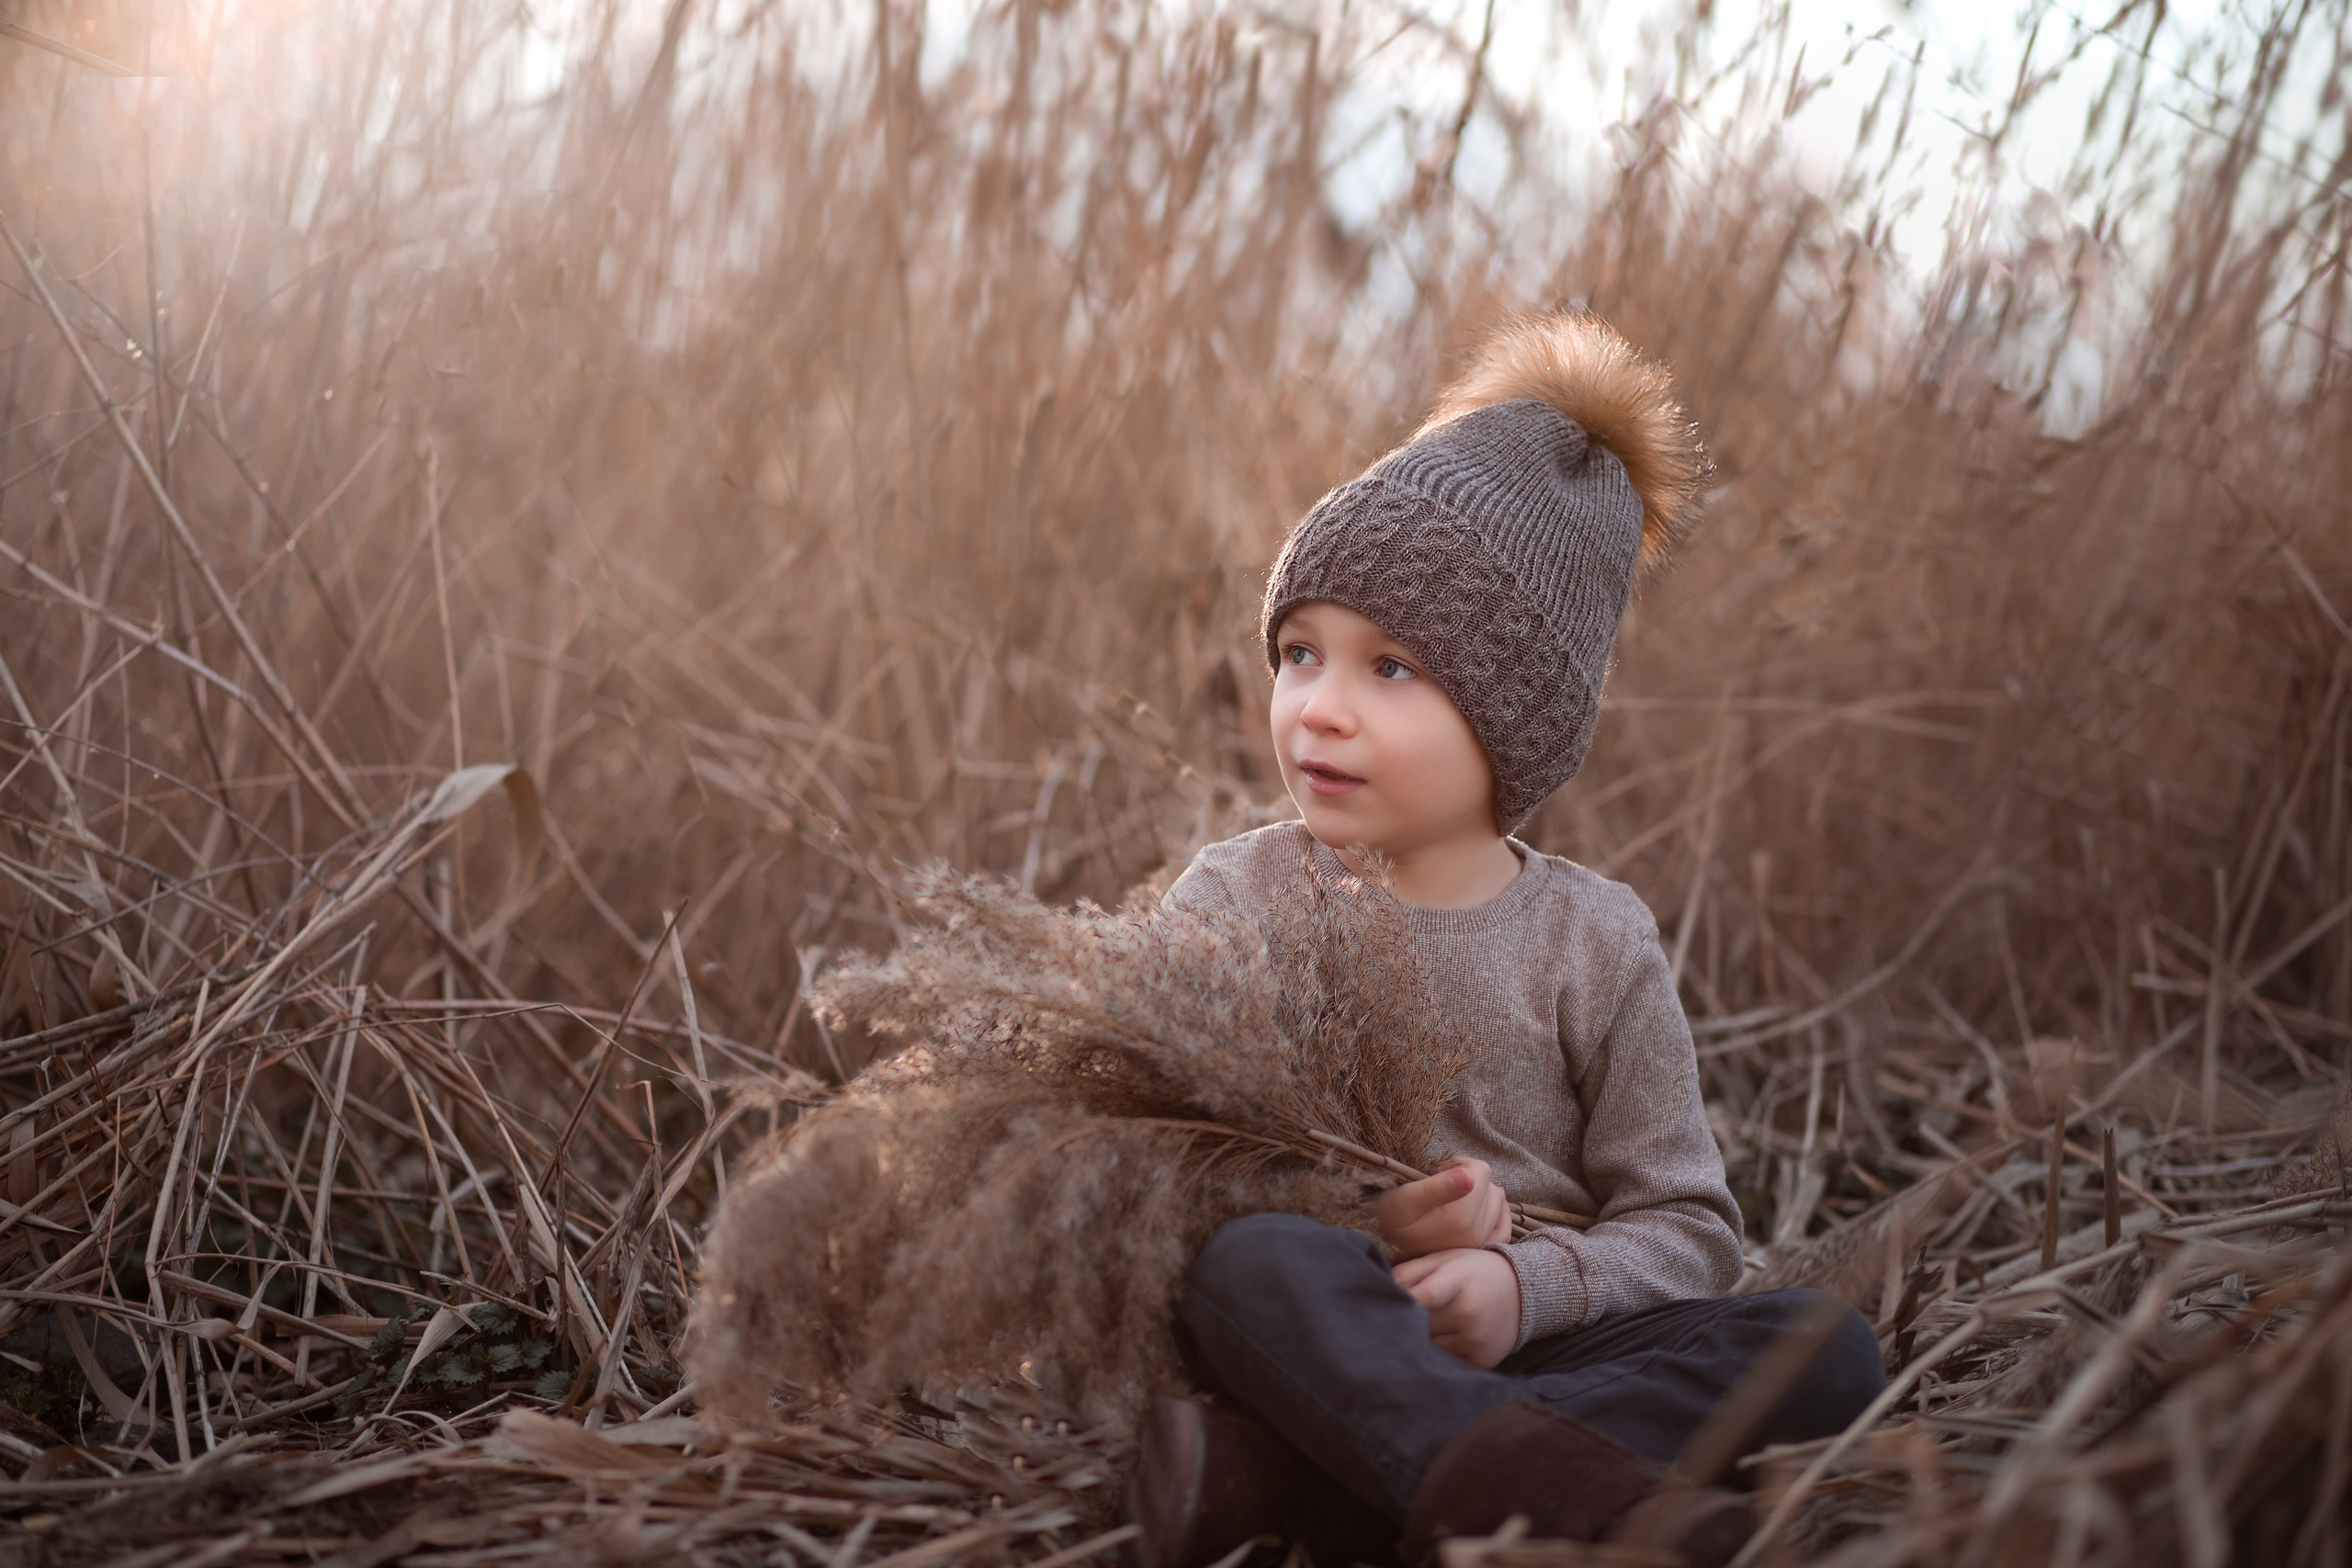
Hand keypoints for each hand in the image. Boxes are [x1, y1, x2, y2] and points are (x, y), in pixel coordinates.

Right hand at [1372, 1158, 1510, 1259]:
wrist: (1381, 1243)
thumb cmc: (1389, 1215)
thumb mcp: (1406, 1198)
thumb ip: (1439, 1187)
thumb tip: (1470, 1176)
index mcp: (1460, 1220)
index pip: (1480, 1171)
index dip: (1457, 1164)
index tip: (1435, 1173)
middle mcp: (1474, 1235)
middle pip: (1491, 1186)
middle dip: (1469, 1180)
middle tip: (1440, 1188)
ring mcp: (1479, 1245)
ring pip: (1497, 1201)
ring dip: (1476, 1195)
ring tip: (1448, 1200)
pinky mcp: (1480, 1249)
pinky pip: (1503, 1225)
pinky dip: (1495, 1212)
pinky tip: (1476, 1209)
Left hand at [1394, 1248, 1520, 1368]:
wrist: (1521, 1292)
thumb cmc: (1472, 1272)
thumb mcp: (1445, 1259)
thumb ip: (1411, 1270)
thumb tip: (1381, 1288)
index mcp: (1458, 1281)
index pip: (1426, 1296)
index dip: (1403, 1302)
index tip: (1387, 1303)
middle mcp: (1469, 1313)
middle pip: (1420, 1326)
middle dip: (1405, 1322)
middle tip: (1397, 1317)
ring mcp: (1476, 1340)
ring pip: (1429, 1348)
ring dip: (1420, 1341)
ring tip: (1423, 1328)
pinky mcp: (1481, 1361)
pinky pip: (1446, 1364)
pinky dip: (1438, 1356)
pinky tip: (1441, 1341)